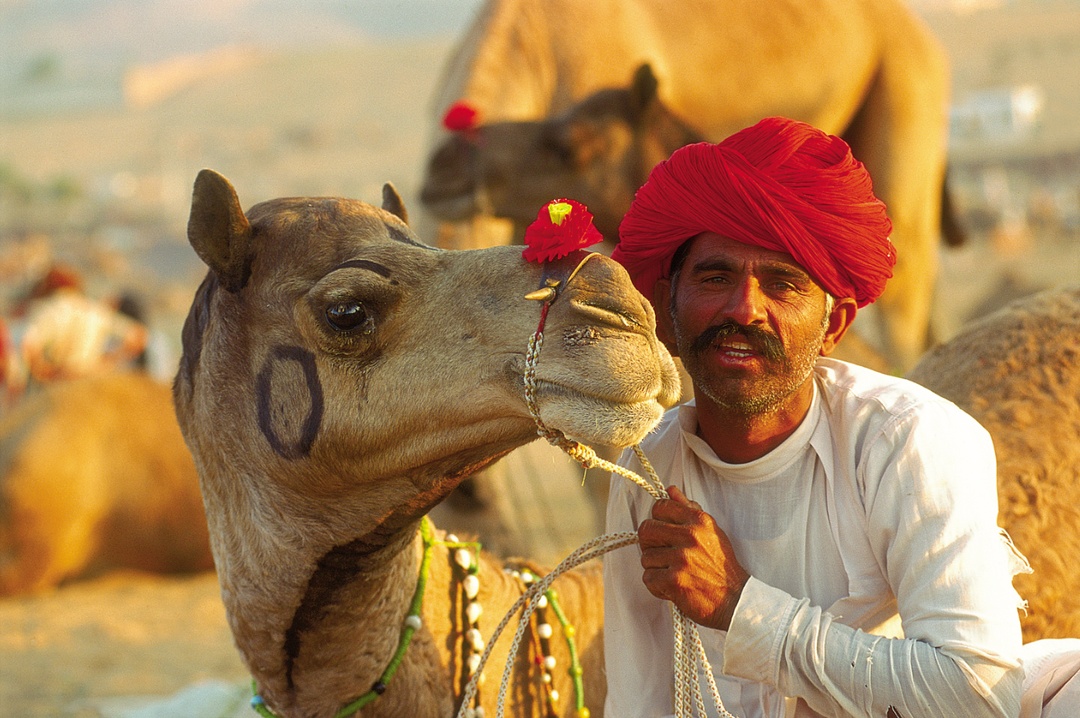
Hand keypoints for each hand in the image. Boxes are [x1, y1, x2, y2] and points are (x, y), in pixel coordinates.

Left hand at [637, 485, 749, 630]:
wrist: (735, 599)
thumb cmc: (721, 565)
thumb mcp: (710, 531)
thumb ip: (689, 508)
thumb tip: (670, 489)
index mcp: (699, 521)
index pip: (660, 507)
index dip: (656, 520)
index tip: (663, 532)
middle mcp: (691, 536)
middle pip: (646, 530)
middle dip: (650, 544)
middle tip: (662, 554)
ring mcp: (682, 558)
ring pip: (646, 556)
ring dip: (656, 568)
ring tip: (673, 573)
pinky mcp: (675, 580)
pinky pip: (648, 578)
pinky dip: (657, 586)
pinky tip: (672, 586)